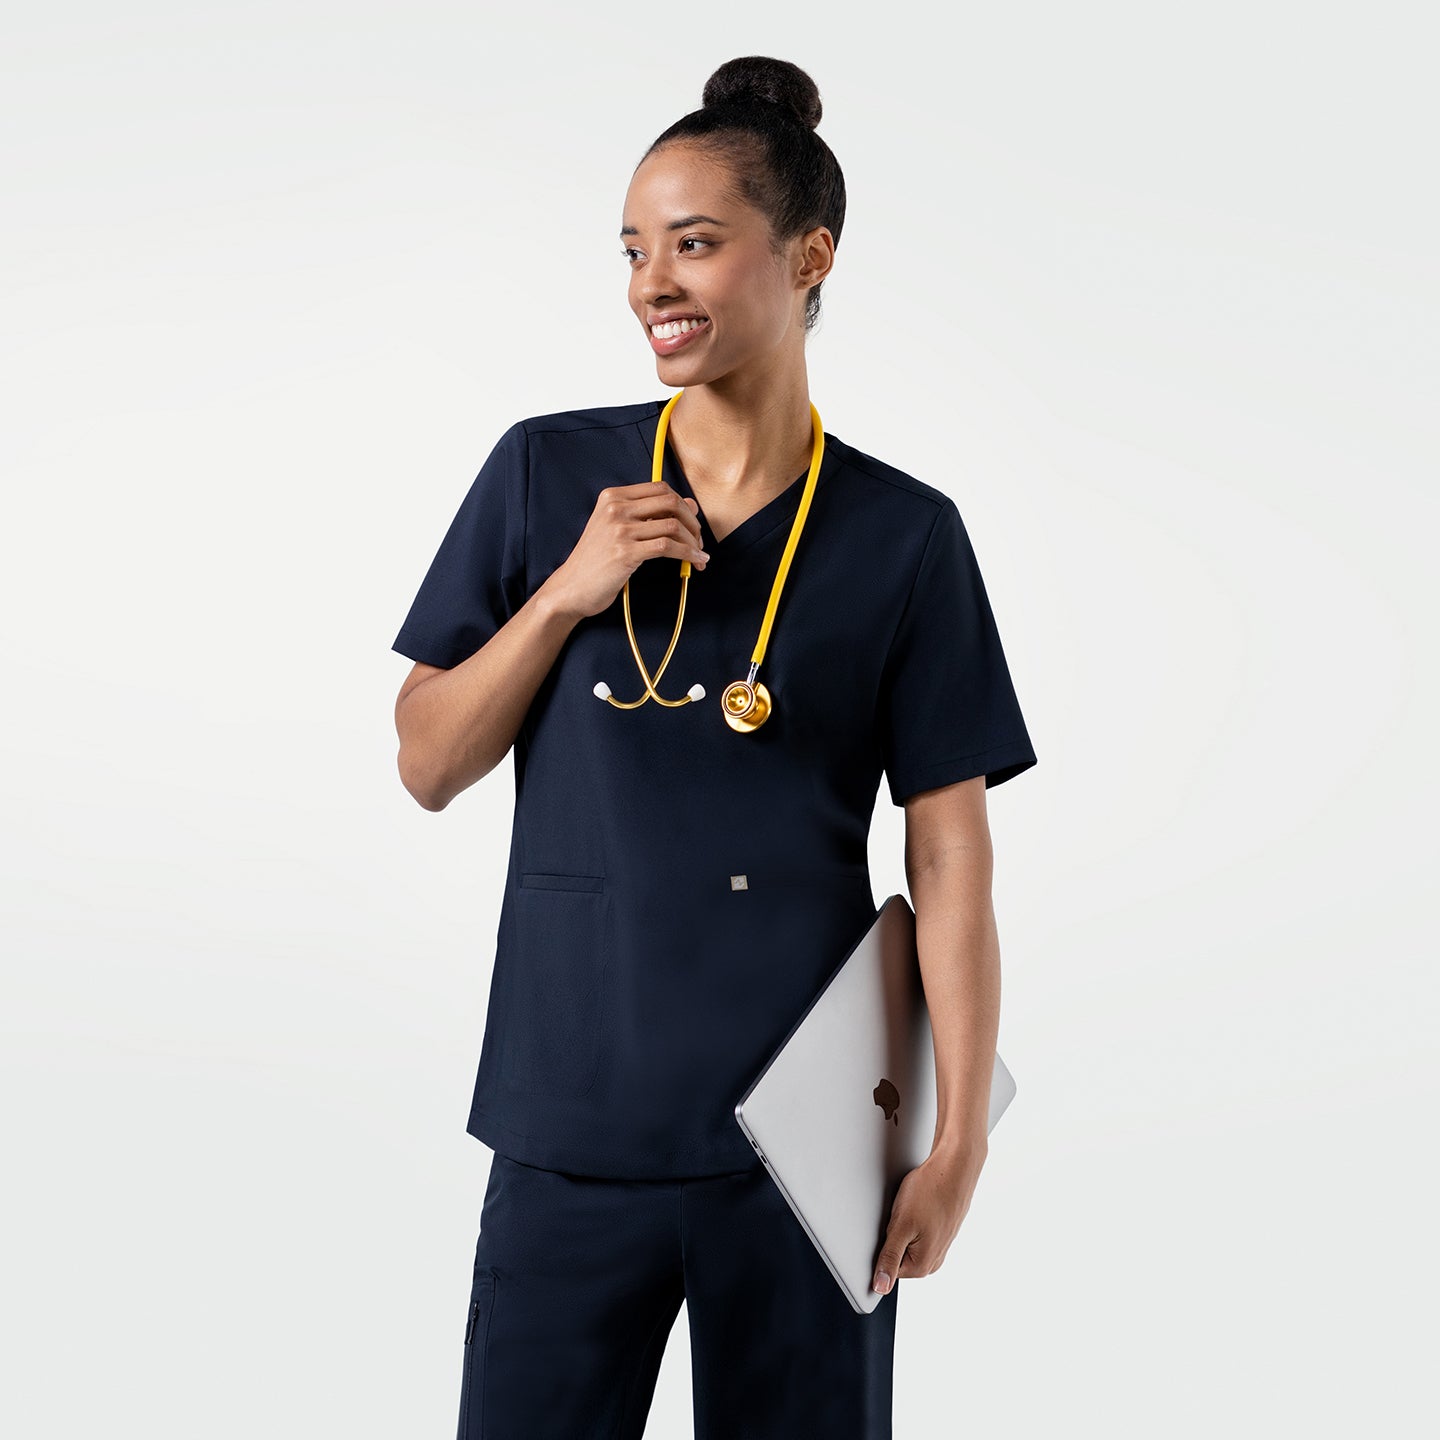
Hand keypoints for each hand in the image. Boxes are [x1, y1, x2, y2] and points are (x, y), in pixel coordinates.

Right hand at [551, 483, 707, 619]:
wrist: (571, 587)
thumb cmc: (595, 561)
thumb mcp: (617, 529)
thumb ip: (648, 514)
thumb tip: (690, 504)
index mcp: (612, 496)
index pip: (660, 488)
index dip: (683, 504)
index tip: (691, 522)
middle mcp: (615, 508)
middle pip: (671, 502)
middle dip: (692, 522)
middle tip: (699, 540)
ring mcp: (620, 530)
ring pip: (673, 526)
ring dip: (693, 542)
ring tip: (698, 555)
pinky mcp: (626, 552)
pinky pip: (667, 547)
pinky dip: (687, 554)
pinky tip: (695, 562)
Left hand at [870, 1139, 985, 1295]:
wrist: (954, 1166)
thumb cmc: (930, 1192)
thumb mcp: (901, 1226)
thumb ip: (889, 1258)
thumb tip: (880, 1288)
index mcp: (923, 1266)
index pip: (887, 1268)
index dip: (880, 1246)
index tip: (887, 1227)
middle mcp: (933, 1260)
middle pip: (897, 1255)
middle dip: (892, 1236)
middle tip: (899, 1215)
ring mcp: (939, 1245)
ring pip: (907, 1240)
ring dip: (902, 1225)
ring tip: (910, 1207)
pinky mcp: (941, 1230)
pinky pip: (917, 1230)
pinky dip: (913, 1218)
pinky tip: (916, 1204)